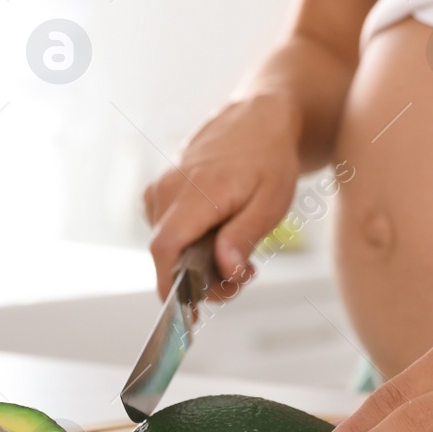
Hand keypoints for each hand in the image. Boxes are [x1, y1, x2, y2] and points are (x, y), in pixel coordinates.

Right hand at [143, 93, 301, 300]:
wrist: (258, 119)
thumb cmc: (269, 158)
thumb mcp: (271, 201)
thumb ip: (244, 236)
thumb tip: (224, 270)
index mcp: (197, 192)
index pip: (165, 247)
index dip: (170, 286)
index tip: (188, 312)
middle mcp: (169, 190)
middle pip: (168, 255)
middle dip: (201, 280)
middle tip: (243, 278)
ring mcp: (161, 189)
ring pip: (168, 246)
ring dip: (198, 263)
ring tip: (238, 255)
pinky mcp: (160, 192)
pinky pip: (167, 232)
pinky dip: (190, 245)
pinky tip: (219, 239)